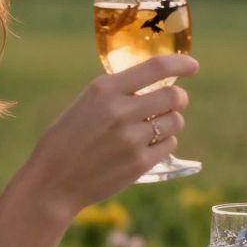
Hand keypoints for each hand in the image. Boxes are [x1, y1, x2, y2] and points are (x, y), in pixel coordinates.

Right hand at [21, 54, 197, 218]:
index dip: (181, 64)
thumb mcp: (85, 104)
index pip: (156, 67)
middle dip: (178, 99)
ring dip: (170, 124)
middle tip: (172, 104)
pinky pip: (169, 145)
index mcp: (105, 89)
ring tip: (149, 130)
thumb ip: (117, 93)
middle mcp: (121, 110)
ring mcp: (132, 137)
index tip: (194, 66)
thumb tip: (156, 84)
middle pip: (175, 96)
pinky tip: (143, 149)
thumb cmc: (66, 141)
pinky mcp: (140, 162)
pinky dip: (163, 145)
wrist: (52, 183)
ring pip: (176, 122)